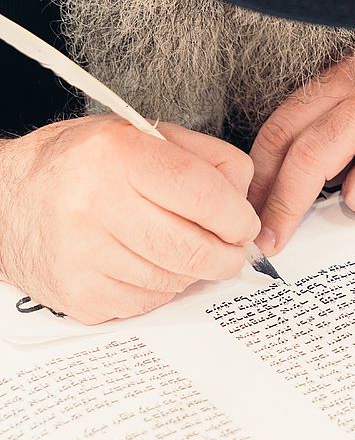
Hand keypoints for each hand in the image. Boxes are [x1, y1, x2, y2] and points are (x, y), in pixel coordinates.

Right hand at [0, 115, 260, 323]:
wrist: (7, 201)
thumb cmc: (84, 166)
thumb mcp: (142, 137)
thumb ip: (204, 158)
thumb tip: (245, 199)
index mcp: (117, 155)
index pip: (205, 195)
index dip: (238, 217)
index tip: (244, 225)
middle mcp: (95, 204)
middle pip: (196, 249)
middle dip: (227, 255)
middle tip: (230, 250)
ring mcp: (84, 256)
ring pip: (177, 280)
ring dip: (191, 271)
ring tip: (174, 248)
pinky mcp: (81, 295)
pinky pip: (150, 302)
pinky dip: (160, 288)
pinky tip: (142, 264)